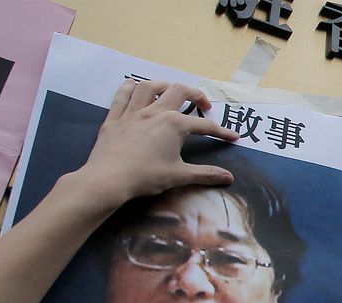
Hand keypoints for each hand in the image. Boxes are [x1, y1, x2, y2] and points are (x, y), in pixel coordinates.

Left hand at [69, 80, 240, 211]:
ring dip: (163, 85)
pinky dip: (129, 88)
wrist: (109, 179)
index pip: (204, 126)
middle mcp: (155, 111)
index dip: (221, 132)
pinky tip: (133, 86)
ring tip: (170, 90)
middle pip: (179, 91)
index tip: (233, 137)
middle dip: (195, 95)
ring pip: (149, 87)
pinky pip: (122, 96)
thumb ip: (205, 174)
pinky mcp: (114, 118)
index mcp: (174, 124)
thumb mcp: (179, 176)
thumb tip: (229, 178)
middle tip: (203, 105)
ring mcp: (133, 112)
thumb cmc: (146, 176)